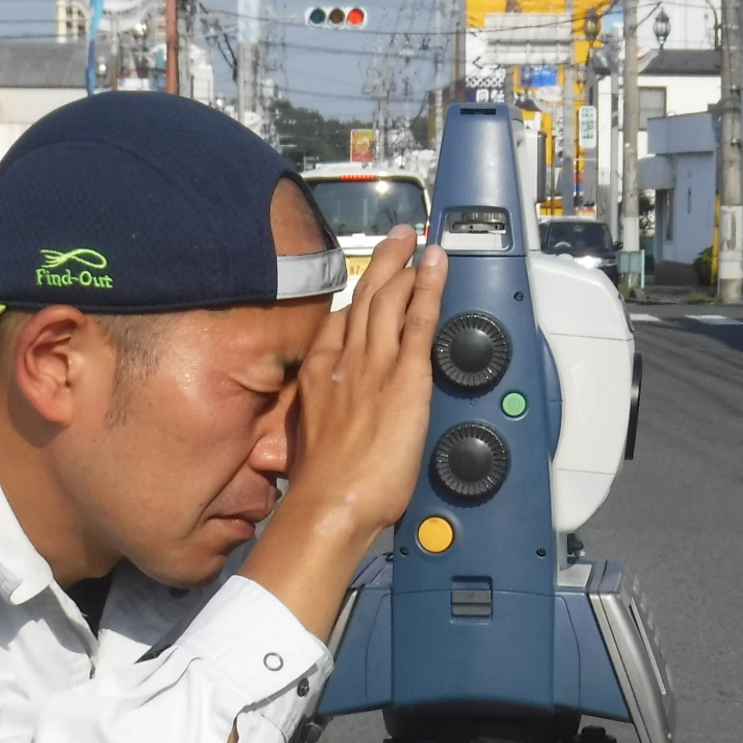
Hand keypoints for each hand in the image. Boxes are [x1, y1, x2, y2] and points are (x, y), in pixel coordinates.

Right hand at [241, 226, 445, 640]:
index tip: (364, 291)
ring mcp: (375, 365)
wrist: (331, 502)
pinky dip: (428, 287)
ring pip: (389, 299)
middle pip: (362, 299)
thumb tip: (330, 431)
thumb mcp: (305, 447)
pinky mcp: (406, 376)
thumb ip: (322, 425)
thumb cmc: (321, 488)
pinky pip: (419, 320)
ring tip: (415, 241)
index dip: (353, 302)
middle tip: (396, 240)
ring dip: (404, 264)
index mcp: (318, 378)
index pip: (336, 326)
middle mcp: (343, 361)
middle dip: (381, 265)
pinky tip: (436, 266)